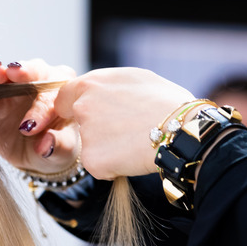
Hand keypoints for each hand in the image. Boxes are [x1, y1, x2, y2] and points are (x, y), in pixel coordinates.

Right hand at [0, 59, 79, 173]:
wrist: (36, 154)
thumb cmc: (57, 146)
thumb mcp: (63, 151)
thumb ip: (58, 146)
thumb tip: (45, 146)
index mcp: (64, 93)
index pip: (54, 95)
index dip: (40, 109)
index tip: (30, 127)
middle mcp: (41, 83)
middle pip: (34, 71)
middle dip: (22, 72)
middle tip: (12, 72)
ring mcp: (15, 88)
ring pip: (8, 74)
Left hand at [54, 67, 194, 178]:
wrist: (183, 130)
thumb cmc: (166, 102)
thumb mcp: (134, 79)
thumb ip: (107, 86)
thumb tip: (99, 92)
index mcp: (90, 84)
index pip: (64, 98)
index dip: (75, 107)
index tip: (91, 115)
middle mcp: (82, 107)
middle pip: (78, 123)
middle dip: (94, 128)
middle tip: (123, 131)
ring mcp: (86, 135)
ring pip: (90, 145)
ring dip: (106, 147)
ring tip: (135, 142)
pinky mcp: (92, 160)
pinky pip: (99, 166)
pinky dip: (112, 166)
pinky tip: (133, 157)